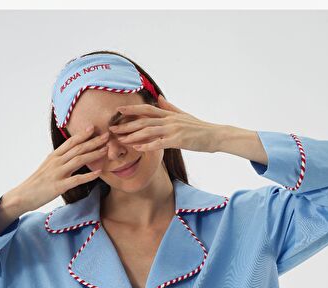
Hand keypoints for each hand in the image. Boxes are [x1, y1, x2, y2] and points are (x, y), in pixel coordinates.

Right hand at [11, 125, 109, 212]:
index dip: (82, 134)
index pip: (70, 142)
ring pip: (78, 160)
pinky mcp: (59, 186)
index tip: (93, 127)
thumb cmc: (36, 183)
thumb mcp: (47, 168)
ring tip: (106, 150)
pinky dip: (89, 175)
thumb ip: (58, 161)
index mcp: (53, 157)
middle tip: (107, 136)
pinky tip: (99, 172)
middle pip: (77, 148)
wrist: (23, 196)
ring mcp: (57, 173)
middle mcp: (56, 162)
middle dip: (93, 141)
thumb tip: (69, 156)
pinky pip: (77, 179)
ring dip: (94, 154)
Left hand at [108, 95, 222, 153]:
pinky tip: (138, 149)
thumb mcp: (184, 115)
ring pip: (148, 130)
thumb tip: (159, 98)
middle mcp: (169, 120)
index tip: (118, 110)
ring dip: (133, 135)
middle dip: (126, 124)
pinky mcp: (178, 141)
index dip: (132, 109)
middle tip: (112, 128)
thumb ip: (169, 107)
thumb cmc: (199, 128)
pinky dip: (147, 146)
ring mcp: (173, 130)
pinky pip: (159, 143)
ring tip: (120, 140)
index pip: (147, 109)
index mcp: (169, 114)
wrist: (215, 136)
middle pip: (144, 119)